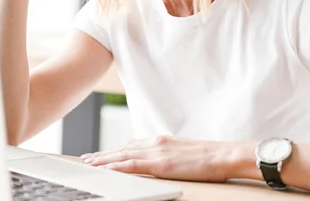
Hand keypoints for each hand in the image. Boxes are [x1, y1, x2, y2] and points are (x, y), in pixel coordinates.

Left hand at [80, 135, 238, 181]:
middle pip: (122, 148)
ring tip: (89, 163)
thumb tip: (158, 160)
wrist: (224, 155)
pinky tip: (105, 169)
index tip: (102, 153)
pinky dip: (116, 166)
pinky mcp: (160, 163)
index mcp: (161, 140)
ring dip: (103, 159)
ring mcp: (156, 152)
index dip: (114, 150)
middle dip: (103, 154)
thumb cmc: (209, 157)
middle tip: (86, 158)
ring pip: (122, 155)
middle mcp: (155, 143)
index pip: (131, 145)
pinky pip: (132, 165)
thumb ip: (168, 154)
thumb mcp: (184, 152)